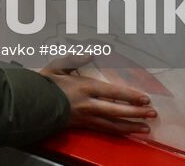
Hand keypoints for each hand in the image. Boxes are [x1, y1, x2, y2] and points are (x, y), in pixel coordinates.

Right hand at [41, 62, 155, 136]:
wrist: (32, 104)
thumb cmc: (44, 84)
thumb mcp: (57, 66)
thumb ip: (74, 59)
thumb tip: (90, 52)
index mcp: (84, 87)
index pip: (113, 93)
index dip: (130, 96)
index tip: (145, 98)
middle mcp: (88, 104)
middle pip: (117, 110)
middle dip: (136, 112)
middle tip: (152, 113)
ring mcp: (86, 117)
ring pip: (113, 124)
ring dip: (131, 125)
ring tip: (145, 128)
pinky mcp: (82, 126)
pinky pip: (104, 130)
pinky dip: (117, 131)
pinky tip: (126, 132)